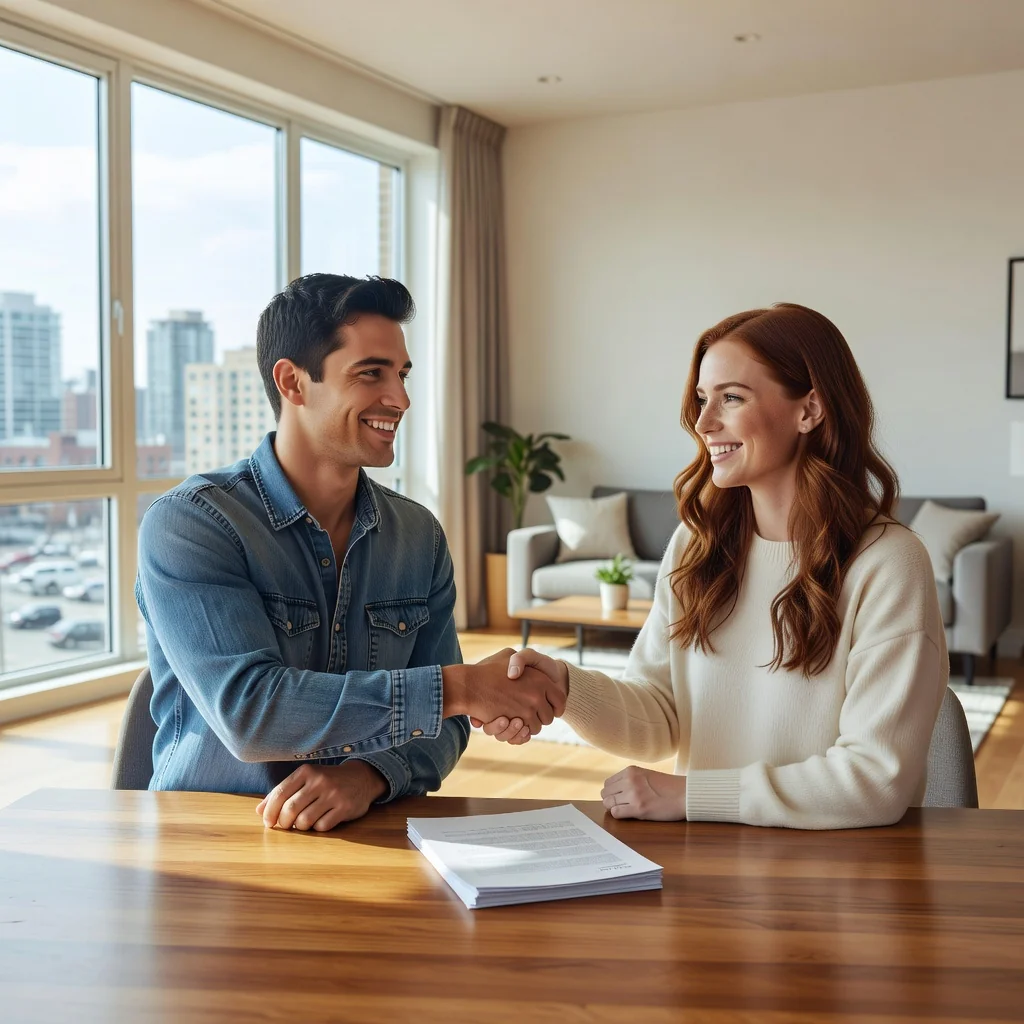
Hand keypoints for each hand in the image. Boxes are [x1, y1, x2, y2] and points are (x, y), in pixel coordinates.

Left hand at [256, 760, 387, 831]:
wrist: (362, 778)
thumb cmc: (327, 781)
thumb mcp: (306, 780)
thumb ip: (283, 793)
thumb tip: (259, 811)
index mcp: (307, 771)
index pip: (280, 793)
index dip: (270, 811)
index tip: (268, 823)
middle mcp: (320, 780)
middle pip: (290, 809)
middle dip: (283, 823)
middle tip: (285, 826)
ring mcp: (334, 794)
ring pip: (304, 820)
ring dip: (300, 827)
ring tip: (304, 823)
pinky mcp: (345, 807)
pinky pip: (322, 826)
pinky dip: (317, 828)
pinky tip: (321, 821)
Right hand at [443, 647, 565, 735]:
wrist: (468, 685)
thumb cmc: (486, 670)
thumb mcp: (507, 655)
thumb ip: (521, 660)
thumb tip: (528, 668)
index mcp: (540, 678)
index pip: (560, 699)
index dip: (557, 706)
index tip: (551, 709)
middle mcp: (538, 693)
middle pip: (549, 717)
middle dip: (540, 718)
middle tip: (529, 714)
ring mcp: (528, 708)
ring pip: (537, 727)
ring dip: (528, 726)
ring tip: (517, 719)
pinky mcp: (518, 721)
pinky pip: (525, 733)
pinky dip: (520, 733)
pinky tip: (512, 724)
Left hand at [601, 766, 686, 820]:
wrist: (686, 794)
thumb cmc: (669, 787)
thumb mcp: (646, 776)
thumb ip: (631, 780)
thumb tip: (614, 791)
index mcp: (631, 771)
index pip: (608, 783)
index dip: (612, 792)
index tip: (619, 798)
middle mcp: (629, 780)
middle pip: (605, 793)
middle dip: (611, 800)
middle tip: (622, 805)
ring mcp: (633, 794)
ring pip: (608, 803)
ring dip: (615, 808)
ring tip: (626, 809)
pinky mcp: (639, 808)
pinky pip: (616, 813)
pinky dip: (619, 815)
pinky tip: (629, 814)